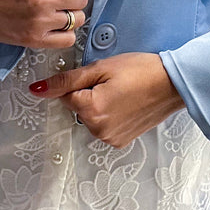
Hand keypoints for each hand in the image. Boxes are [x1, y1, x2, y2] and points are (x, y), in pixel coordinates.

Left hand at [29, 52, 184, 148]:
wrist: (174, 83)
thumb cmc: (140, 70)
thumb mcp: (100, 68)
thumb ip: (66, 81)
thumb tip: (36, 89)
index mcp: (91, 111)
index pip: (65, 95)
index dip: (80, 82)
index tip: (97, 76)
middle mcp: (98, 130)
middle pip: (76, 107)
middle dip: (88, 93)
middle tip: (112, 82)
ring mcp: (110, 138)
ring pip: (89, 116)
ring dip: (98, 104)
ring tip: (121, 92)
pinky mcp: (121, 141)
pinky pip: (102, 125)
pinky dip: (108, 114)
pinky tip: (125, 103)